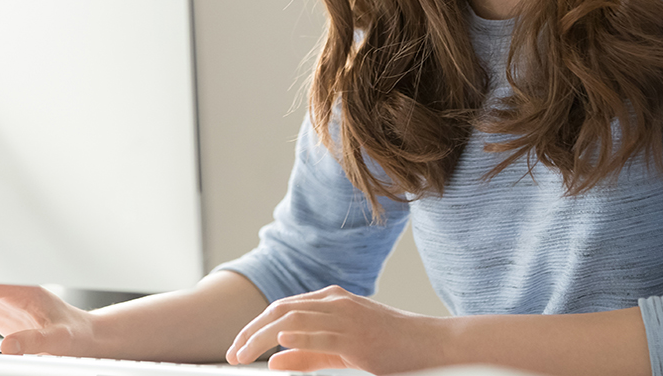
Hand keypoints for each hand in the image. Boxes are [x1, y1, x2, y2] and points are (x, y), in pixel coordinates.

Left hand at [225, 286, 443, 373]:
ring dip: (263, 337)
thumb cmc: (389, 347)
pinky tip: (280, 343)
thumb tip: (273, 362)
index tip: (236, 348)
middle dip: (251, 331)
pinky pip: (322, 334)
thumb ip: (308, 355)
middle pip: (281, 310)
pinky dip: (298, 337)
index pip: (281, 308)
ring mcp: (346, 316)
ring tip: (243, 354)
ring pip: (293, 320)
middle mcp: (335, 302)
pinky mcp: (358, 336)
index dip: (254, 327)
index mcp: (331, 300)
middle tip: (231, 354)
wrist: (430, 344)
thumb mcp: (342, 349)